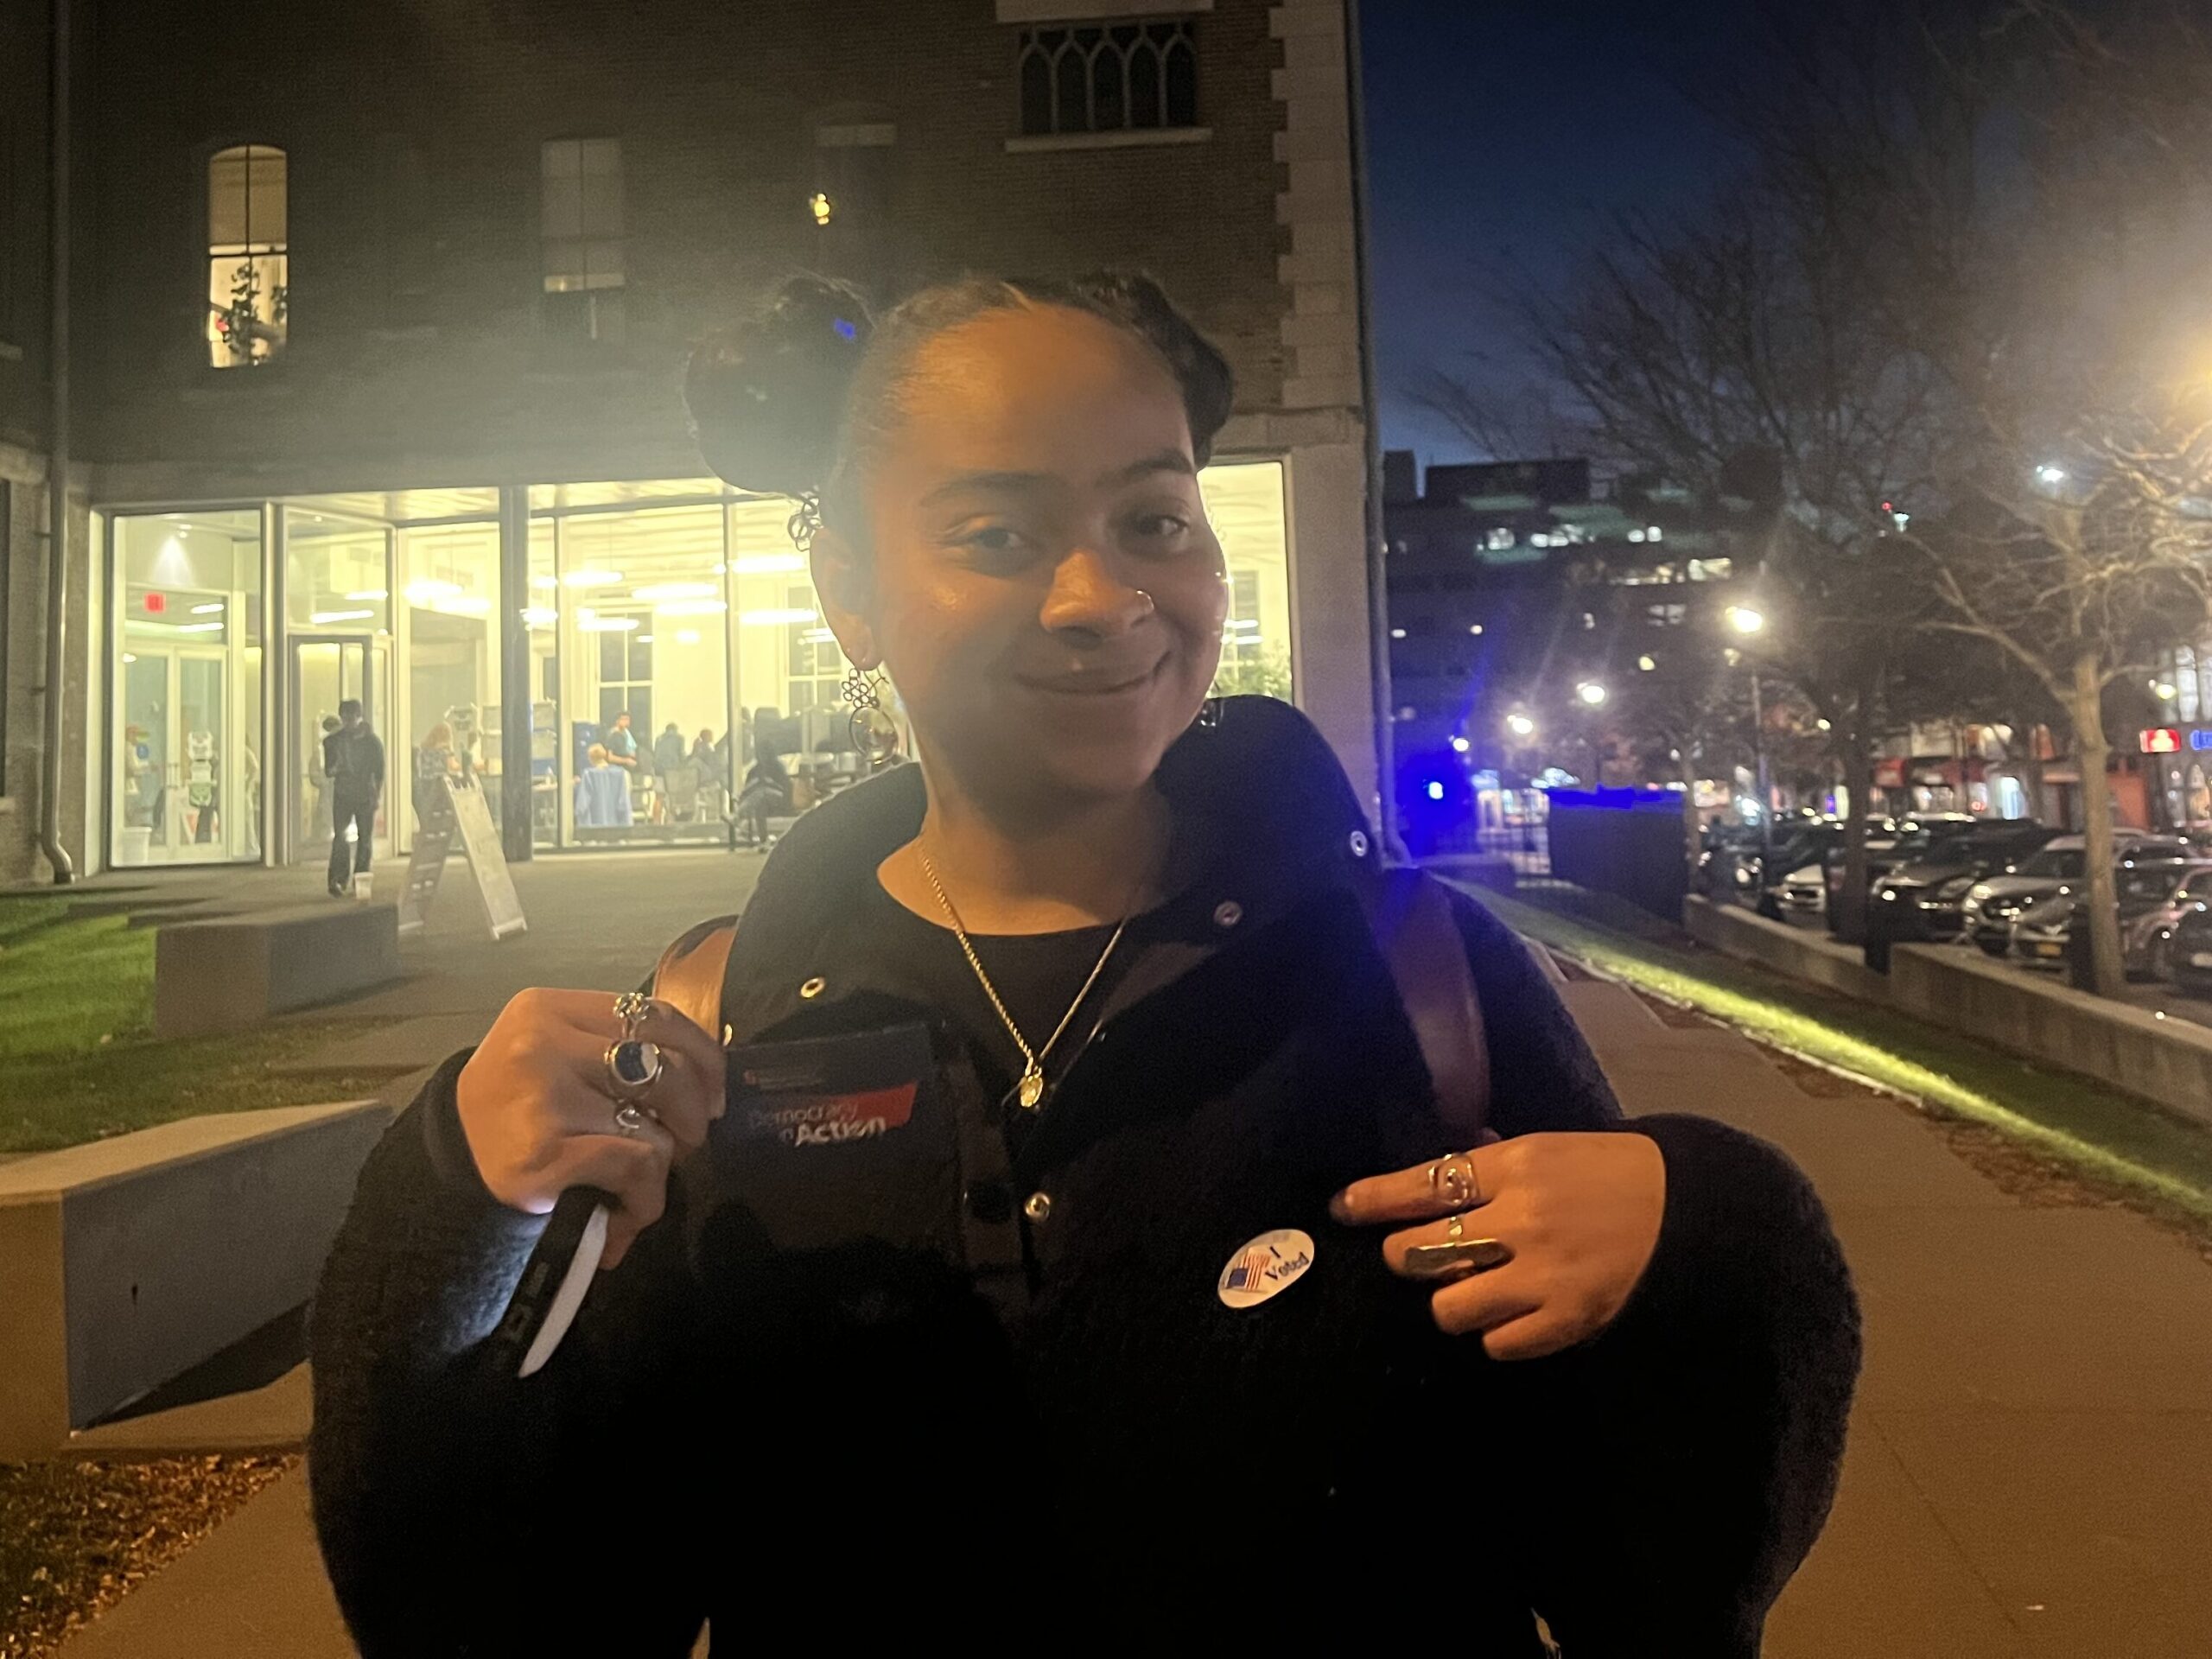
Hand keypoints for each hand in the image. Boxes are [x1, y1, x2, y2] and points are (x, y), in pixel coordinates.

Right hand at [457, 989, 725, 1268]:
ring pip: (656, 1128)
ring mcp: (542, 1098)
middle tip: (683, 1143)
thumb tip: (709, 1076)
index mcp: (549, 1009)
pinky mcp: (543, 1156)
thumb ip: (621, 1051)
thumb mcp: (558, 1058)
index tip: (715, 1092)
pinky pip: (636, 1168)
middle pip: (667, 1069)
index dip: (702, 1056)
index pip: (656, 1016)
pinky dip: (644, 1200)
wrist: (447, 1172)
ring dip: (663, 1167)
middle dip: (692, 1115)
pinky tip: (624, 1214)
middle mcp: (542, 1044)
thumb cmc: (518, 1112)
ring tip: (640, 1185)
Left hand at [1330, 1132, 1665, 1360]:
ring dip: (1451, 1299)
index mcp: (1516, 1167)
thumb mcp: (1548, 1150)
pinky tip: (1512, 1314)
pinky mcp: (1565, 1320)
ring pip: (1448, 1306)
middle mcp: (1522, 1219)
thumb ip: (1489, 1168)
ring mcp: (1543, 1274)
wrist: (1689, 1212)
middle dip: (1407, 1255)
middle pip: (1419, 1251)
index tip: (1343, 1208)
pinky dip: (1495, 1333)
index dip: (1374, 1199)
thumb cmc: (1610, 1173)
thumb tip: (1429, 1179)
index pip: (1422, 1184)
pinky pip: (1495, 1343)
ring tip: (1473, 1289)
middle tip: (1421, 1255)